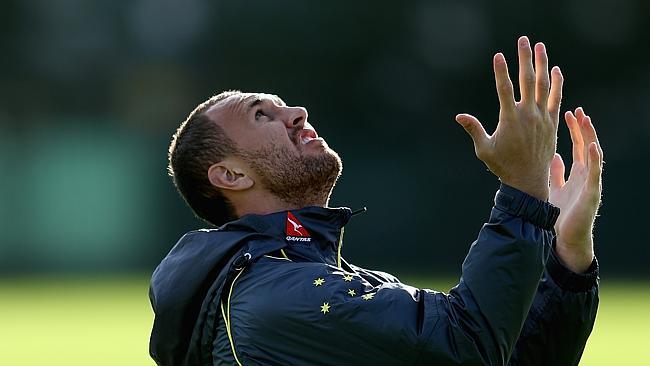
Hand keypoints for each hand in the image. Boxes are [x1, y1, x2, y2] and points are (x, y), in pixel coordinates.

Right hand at [456, 36, 563, 200]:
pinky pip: (556, 99)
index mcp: (509, 120)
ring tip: (540, 47)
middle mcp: (528, 115)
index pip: (504, 89)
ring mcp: (542, 118)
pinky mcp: (552, 123)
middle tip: (523, 40)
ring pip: (543, 85)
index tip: (498, 56)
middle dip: (524, 58)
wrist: (528, 181)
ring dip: (542, 64)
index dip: (501, 71)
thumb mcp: (484, 149)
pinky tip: (555, 69)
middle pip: (527, 80)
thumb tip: (459, 116)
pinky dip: (557, 83)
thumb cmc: (503, 166)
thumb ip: (474, 129)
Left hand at [549, 108, 602, 272]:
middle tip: (577, 110)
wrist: (565, 239)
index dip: (574, 129)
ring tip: (586, 120)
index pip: (578, 146)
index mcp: (577, 173)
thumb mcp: (555, 188)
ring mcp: (590, 183)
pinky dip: (595, 159)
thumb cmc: (560, 216)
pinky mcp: (591, 193)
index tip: (568, 113)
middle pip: (587, 146)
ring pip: (594, 155)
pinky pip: (594, 173)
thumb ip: (556, 173)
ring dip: (590, 137)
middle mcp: (586, 175)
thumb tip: (554, 155)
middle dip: (583, 128)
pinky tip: (592, 146)